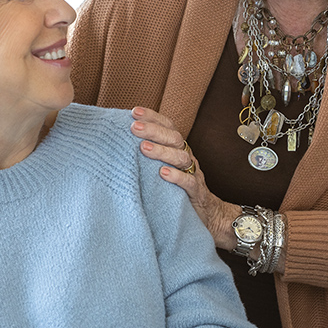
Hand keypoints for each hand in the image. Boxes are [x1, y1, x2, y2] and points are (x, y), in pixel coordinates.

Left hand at [130, 107, 239, 250]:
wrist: (207, 216)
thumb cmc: (177, 190)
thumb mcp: (162, 169)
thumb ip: (149, 157)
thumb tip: (120, 145)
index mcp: (178, 149)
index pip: (168, 126)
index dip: (153, 117)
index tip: (134, 112)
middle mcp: (187, 158)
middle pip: (174, 138)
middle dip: (153, 130)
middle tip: (134, 127)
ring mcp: (193, 174)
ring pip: (181, 157)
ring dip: (162, 151)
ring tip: (143, 148)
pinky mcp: (196, 193)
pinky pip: (189, 182)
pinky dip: (177, 176)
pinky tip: (163, 173)